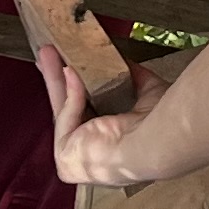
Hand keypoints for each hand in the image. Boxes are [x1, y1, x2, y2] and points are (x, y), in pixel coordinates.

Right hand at [35, 41, 178, 186]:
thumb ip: (135, 79)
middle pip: (71, 109)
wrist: (154, 143)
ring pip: (63, 110)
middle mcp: (94, 154)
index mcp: (114, 143)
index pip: (91, 113)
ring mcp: (77, 157)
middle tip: (51, 54)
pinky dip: (69, 92)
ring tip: (48, 51)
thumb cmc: (160, 128)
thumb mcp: (148, 93)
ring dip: (55, 79)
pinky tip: (69, 69)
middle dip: (60, 80)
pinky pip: (65, 117)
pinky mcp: (65, 156)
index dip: (79, 89)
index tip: (71, 66)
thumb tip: (126, 62)